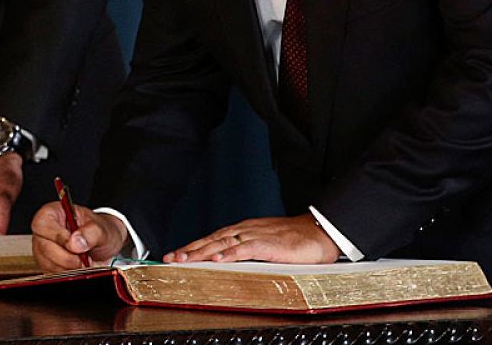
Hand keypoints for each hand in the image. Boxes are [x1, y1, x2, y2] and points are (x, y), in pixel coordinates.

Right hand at [30, 201, 127, 270]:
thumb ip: (90, 233)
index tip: (75, 246)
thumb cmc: (99, 231)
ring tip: (84, 262)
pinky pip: (51, 273)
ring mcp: (42, 249)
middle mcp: (43, 232)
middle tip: (84, 260)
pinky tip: (78, 268)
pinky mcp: (46, 265)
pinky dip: (67, 274)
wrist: (103, 246)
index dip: (57, 236)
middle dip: (66, 258)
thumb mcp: (101, 228)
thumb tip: (75, 242)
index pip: (43, 223)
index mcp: (53, 213)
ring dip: (68, 267)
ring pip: (47, 263)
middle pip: (44, 247)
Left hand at [164, 214, 339, 263]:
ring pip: (223, 242)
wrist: (320, 231)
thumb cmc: (296, 240)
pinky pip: (246, 249)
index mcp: (245, 230)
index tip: (176, 254)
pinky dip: (230, 253)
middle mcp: (246, 230)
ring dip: (202, 251)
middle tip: (171, 257)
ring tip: (185, 258)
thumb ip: (248, 251)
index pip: (213, 237)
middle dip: (190, 249)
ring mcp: (257, 235)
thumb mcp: (266, 245)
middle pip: (212, 239)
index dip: (193, 246)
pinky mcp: (269, 244)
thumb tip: (230, 261)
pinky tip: (218, 259)